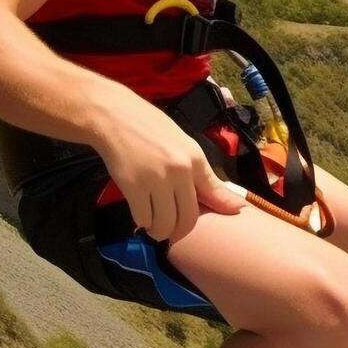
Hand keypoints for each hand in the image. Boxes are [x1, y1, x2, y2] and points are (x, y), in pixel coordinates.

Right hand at [92, 89, 246, 242]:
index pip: (215, 193)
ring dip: (159, 231)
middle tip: (172, 230)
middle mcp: (179, 170)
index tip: (232, 216)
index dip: (224, 210)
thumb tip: (234, 203)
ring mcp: (155, 179)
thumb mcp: (182, 144)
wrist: (112, 117)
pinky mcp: (133, 186)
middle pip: (188, 219)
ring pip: (164, 224)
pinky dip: (142, 222)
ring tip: (155, 225)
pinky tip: (141, 214)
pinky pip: (143, 218)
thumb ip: (202, 175)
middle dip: (180, 231)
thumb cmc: (149, 127)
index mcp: (194, 158)